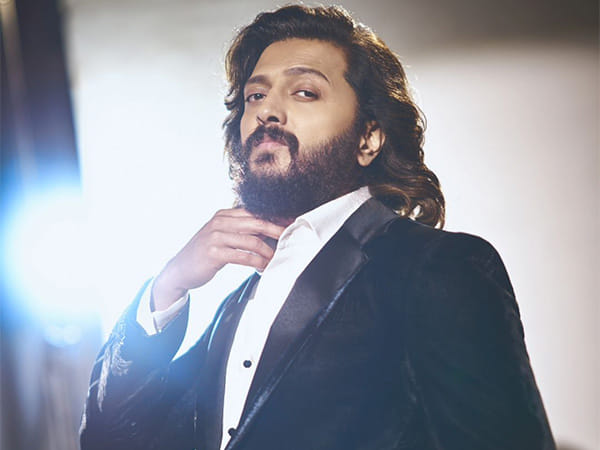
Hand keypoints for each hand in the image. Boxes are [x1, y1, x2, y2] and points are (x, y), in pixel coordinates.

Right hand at [151, 208, 284, 310]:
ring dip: (267, 252)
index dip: (273, 218)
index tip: (290, 223)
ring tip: (275, 259)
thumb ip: (241, 231)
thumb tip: (269, 230)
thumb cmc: (204, 254)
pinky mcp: (214, 252)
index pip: (254, 213)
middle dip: (276, 231)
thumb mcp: (221, 236)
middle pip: (256, 223)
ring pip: (252, 241)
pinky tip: (263, 267)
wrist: (179, 270)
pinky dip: (257, 262)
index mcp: (223, 215)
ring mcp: (215, 237)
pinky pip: (243, 257)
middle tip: (290, 238)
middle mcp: (219, 222)